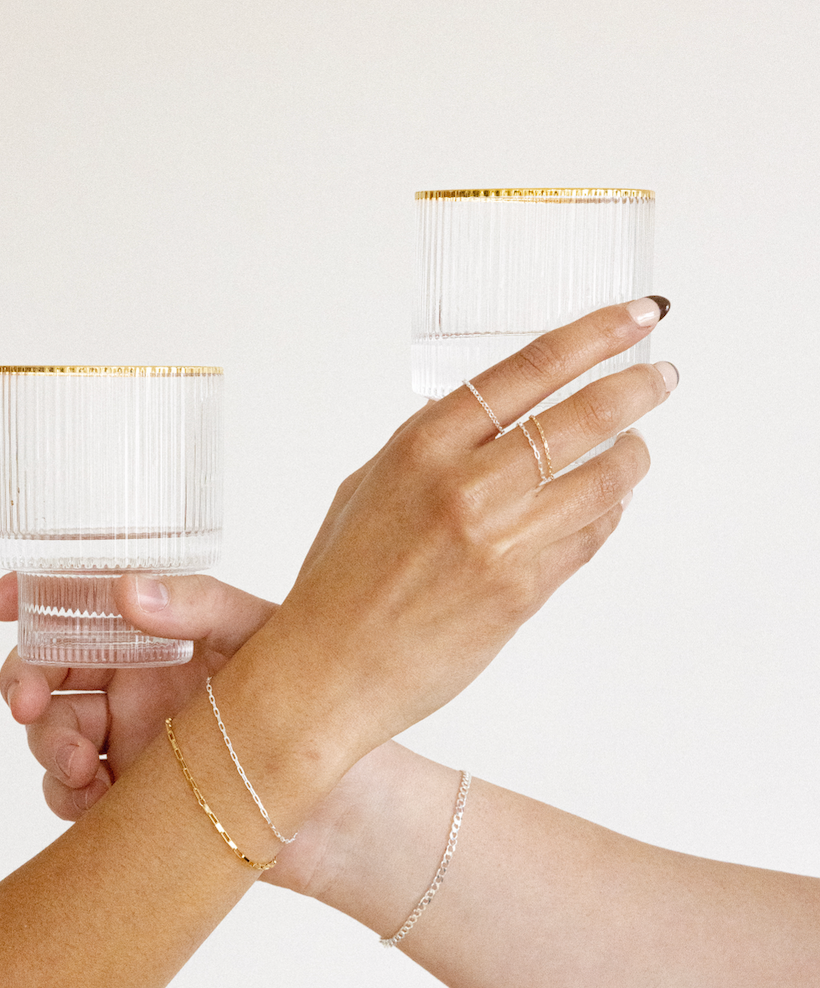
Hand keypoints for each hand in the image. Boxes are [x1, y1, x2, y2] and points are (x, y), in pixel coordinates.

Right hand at [0, 569, 403, 896]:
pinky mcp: (128, 798)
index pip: (78, 605)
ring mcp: (125, 743)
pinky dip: (67, 794)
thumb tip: (127, 590)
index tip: (1, 602)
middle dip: (24, 682)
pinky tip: (93, 797)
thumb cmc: (311, 702)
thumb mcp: (259, 637)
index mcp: (155, 636)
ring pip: (51, 733)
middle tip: (27, 703)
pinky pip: (70, 793)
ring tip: (79, 765)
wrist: (345, 805)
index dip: (32, 599)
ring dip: (46, 744)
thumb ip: (196, 607)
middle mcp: (133, 685)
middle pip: (47, 672)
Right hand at [234, 297, 674, 763]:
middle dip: (636, 388)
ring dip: (634, 457)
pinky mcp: (522, 593)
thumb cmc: (338, 584)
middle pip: (583, 416)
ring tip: (638, 447)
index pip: (531, 369)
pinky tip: (608, 503)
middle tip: (659, 378)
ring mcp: (499, 542)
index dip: (596, 335)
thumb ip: (434, 449)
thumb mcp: (370, 486)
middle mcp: (466, 487)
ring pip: (603, 480)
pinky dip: (608, 514)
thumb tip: (496, 419)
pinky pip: (587, 539)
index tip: (635, 316)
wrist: (327, 671)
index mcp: (423, 447)